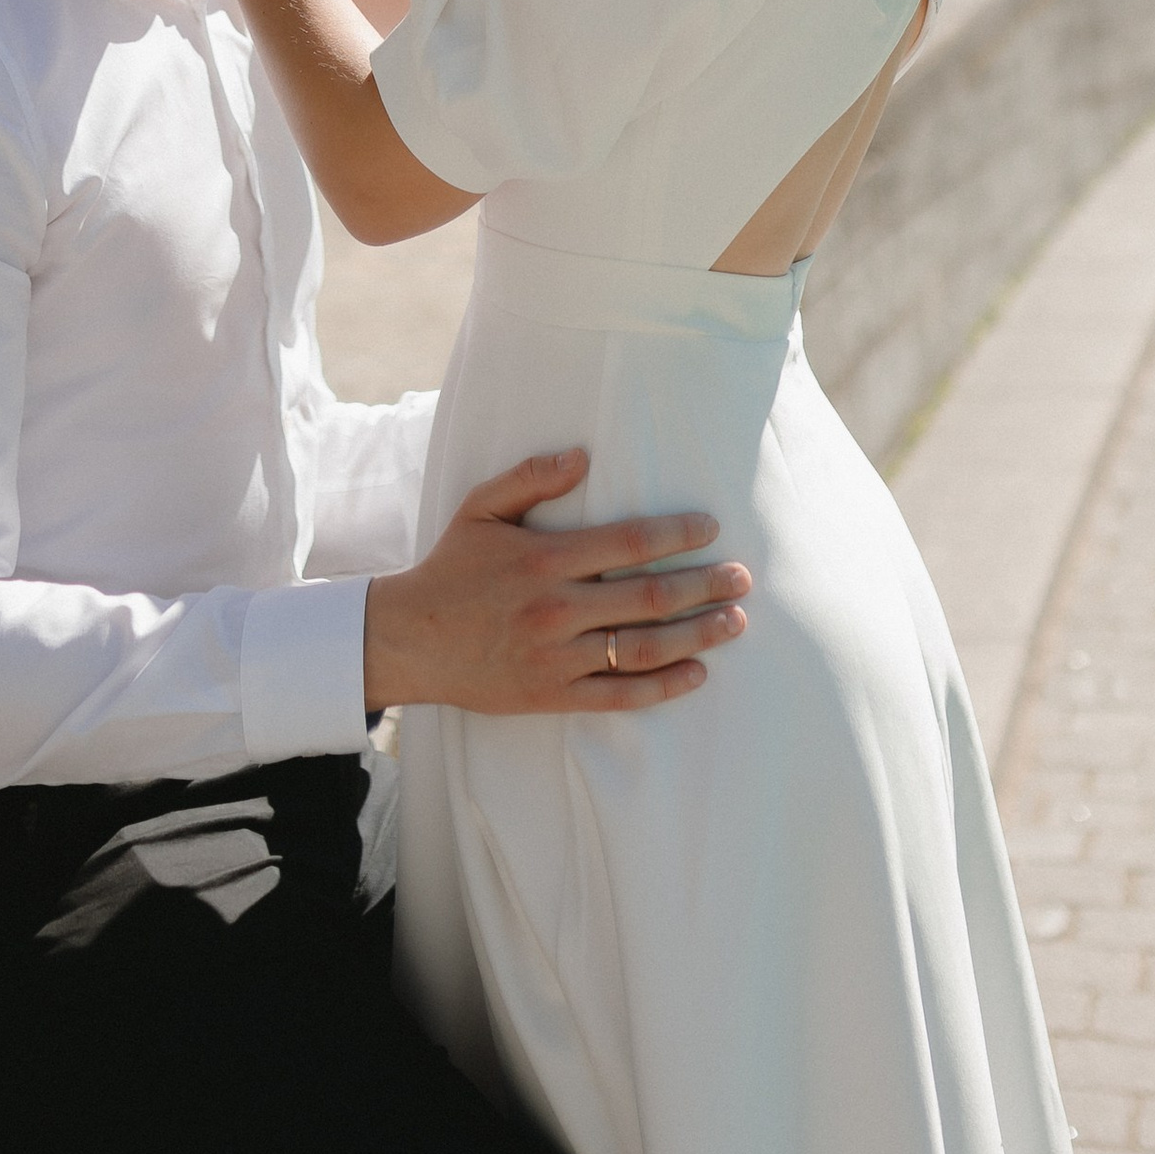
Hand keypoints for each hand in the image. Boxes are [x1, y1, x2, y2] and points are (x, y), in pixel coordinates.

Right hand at [362, 450, 748, 716]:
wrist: (411, 640)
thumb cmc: (452, 567)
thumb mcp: (480, 508)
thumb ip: (531, 478)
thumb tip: (584, 457)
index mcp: (544, 559)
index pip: (628, 543)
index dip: (675, 535)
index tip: (711, 530)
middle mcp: (557, 609)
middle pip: (649, 597)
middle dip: (704, 586)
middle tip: (743, 578)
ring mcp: (557, 657)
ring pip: (643, 648)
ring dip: (698, 635)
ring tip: (735, 622)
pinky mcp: (552, 695)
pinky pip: (619, 696)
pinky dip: (663, 687)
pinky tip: (697, 673)